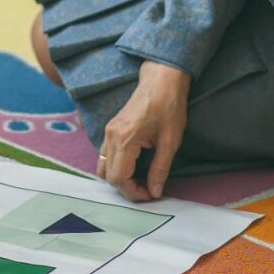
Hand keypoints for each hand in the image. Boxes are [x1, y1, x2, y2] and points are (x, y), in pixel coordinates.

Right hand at [97, 61, 191, 200]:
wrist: (161, 80)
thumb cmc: (169, 107)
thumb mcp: (170, 141)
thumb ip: (160, 169)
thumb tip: (154, 192)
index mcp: (125, 139)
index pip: (118, 178)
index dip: (133, 192)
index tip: (151, 194)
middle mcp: (111, 136)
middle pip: (107, 175)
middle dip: (126, 187)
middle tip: (147, 188)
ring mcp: (108, 131)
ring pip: (103, 166)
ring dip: (119, 177)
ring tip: (140, 179)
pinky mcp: (110, 128)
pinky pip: (105, 155)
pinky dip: (116, 166)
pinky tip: (134, 166)